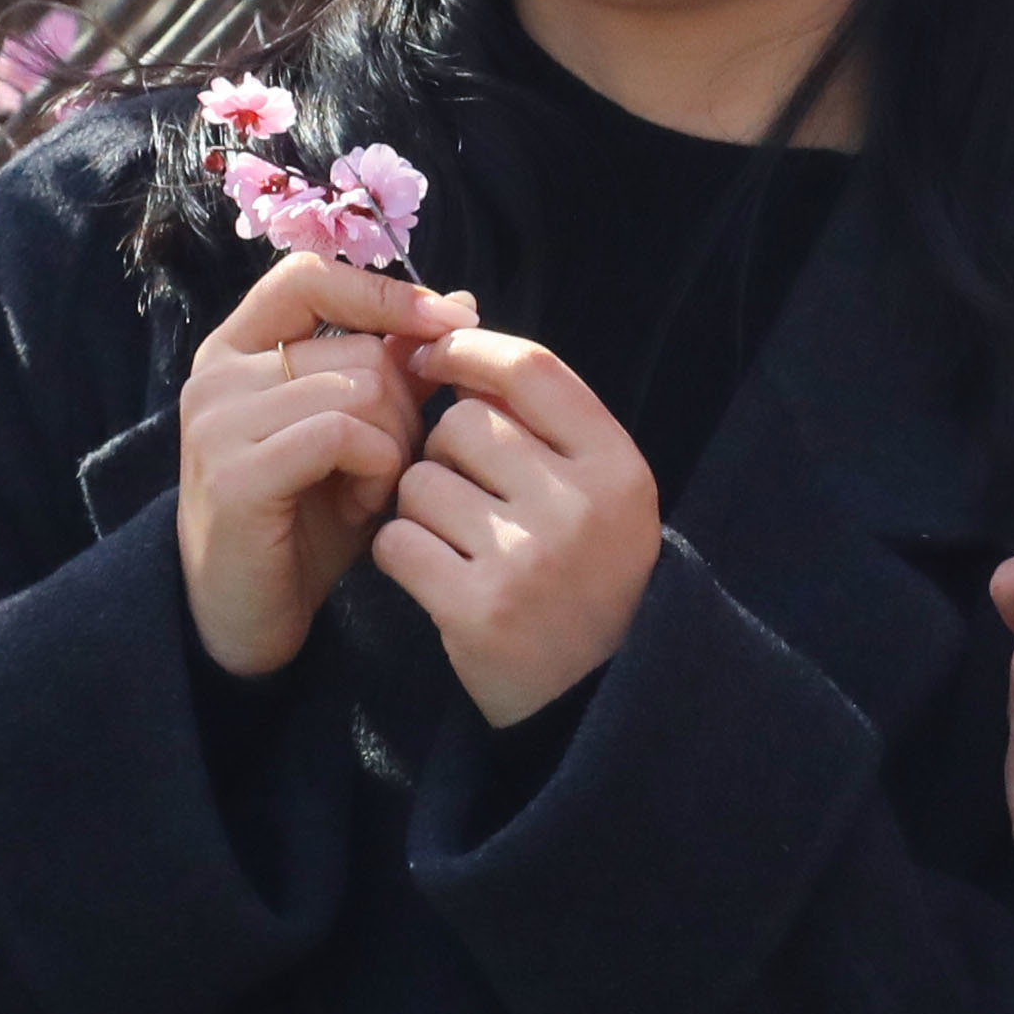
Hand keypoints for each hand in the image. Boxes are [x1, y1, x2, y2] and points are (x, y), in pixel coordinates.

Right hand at [177, 249, 465, 678]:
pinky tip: (365, 506)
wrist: (248, 615)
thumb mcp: (359, 433)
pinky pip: (341, 435)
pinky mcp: (236, 473)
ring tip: (376, 488)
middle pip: (356, 346)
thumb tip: (461, 304)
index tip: (449, 323)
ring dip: (392, 444)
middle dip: (402, 405)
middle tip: (393, 463)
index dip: (385, 293)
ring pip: (357, 388)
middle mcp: (217, 374)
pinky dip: (375, 469)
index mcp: (238, 348)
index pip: (310, 276)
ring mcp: (218, 422)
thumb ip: (396, 370)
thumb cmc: (307, 519)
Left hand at [374, 327, 659, 727]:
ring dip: (416, 507)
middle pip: (462, 424)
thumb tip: (453, 317)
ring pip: (419, 482)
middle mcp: (580, 506)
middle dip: (441, 451)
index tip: (431, 359)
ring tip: (452, 541)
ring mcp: (531, 559)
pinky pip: (396, 541)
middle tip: (462, 495)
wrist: (592, 696)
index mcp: (616, 464)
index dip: (468, 350)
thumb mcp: (590, 487)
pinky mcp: (479, 609)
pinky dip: (398, 554)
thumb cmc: (580, 570)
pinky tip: (429, 575)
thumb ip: (535, 413)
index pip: (531, 367)